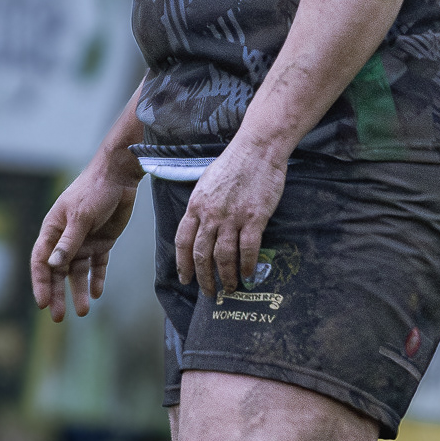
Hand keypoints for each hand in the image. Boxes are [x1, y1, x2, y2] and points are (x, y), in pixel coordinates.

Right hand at [30, 165, 138, 321]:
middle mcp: (65, 238)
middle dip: (57, 294)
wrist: (119, 176)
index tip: (42, 303)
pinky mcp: (102, 242)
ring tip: (82, 311)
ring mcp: (84, 241)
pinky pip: (97, 265)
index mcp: (53, 229)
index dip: (40, 282)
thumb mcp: (81, 216)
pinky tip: (97, 294)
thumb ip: (69, 242)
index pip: (42, 261)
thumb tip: (53, 266)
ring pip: (78, 272)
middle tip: (58, 317)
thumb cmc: (94, 190)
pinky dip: (97, 278)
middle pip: (58, 272)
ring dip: (78, 290)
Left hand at [175, 139, 287, 295]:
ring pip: (224, 256)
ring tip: (230, 288)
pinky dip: (247, 265)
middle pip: (201, 254)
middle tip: (209, 291)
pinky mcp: (254, 218)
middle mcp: (211, 214)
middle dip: (204, 277)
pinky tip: (247, 274)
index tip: (185, 278)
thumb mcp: (206, 182)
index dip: (182, 263)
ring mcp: (232, 217)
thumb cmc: (233, 163)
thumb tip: (200, 225)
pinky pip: (248, 249)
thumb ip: (201, 205)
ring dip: (226, 276)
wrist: (257, 149)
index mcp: (196, 205)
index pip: (183, 241)